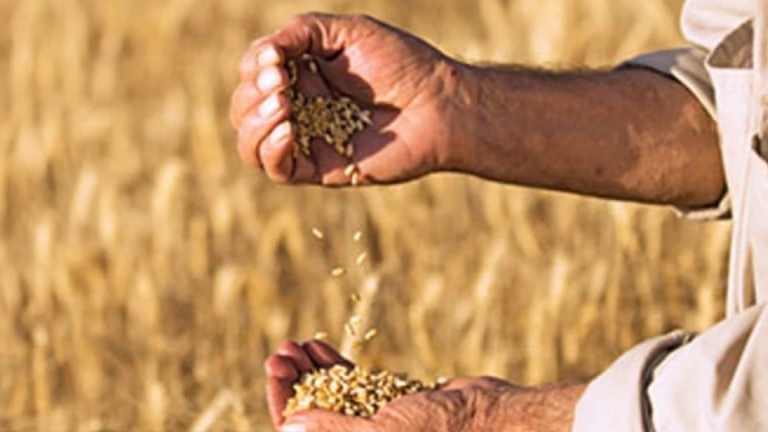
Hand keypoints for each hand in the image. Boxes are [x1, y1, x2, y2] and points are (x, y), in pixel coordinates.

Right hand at [230, 13, 460, 185]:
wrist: (438, 104)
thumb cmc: (401, 63)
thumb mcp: (348, 31)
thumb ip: (302, 31)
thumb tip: (262, 53)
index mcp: (301, 72)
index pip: (252, 71)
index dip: (254, 65)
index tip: (276, 58)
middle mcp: (298, 106)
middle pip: (242, 107)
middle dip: (252, 93)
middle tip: (280, 81)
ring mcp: (306, 139)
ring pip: (248, 142)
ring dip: (253, 121)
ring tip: (282, 105)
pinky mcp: (318, 168)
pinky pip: (275, 169)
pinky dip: (270, 149)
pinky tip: (288, 129)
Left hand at [264, 339, 582, 430]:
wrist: (493, 416)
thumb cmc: (442, 431)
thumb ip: (336, 431)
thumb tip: (287, 428)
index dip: (281, 402)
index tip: (274, 369)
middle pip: (310, 416)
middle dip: (292, 383)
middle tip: (280, 351)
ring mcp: (375, 426)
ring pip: (329, 398)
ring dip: (309, 371)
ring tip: (296, 344)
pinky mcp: (390, 407)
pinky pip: (352, 388)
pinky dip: (333, 367)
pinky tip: (319, 346)